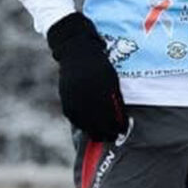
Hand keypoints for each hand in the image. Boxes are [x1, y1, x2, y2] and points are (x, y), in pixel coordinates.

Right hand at [47, 12, 127, 140]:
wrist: (77, 50)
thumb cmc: (99, 65)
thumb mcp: (111, 80)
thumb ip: (115, 99)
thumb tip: (119, 119)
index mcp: (103, 90)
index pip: (112, 117)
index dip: (118, 127)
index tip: (122, 131)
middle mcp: (89, 96)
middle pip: (99, 124)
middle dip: (107, 132)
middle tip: (112, 137)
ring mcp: (75, 98)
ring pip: (85, 124)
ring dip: (94, 131)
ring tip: (100, 134)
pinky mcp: (65, 99)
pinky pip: (74, 117)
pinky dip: (81, 124)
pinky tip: (87, 126)